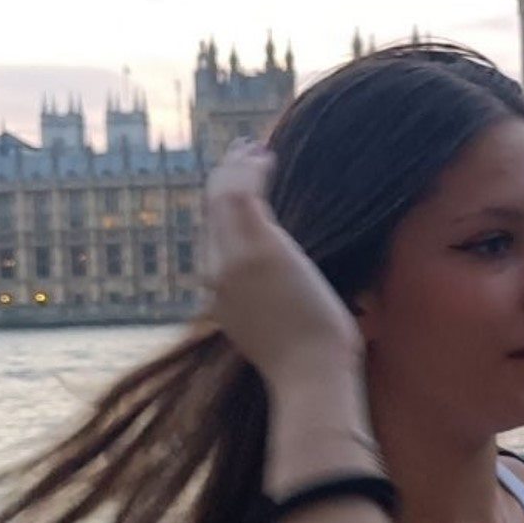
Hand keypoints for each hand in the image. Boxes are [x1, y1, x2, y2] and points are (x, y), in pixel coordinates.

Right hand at [203, 143, 361, 384]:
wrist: (310, 374)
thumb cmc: (310, 364)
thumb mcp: (283, 332)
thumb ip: (278, 308)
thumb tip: (298, 298)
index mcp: (222, 298)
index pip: (215, 241)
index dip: (224, 210)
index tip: (241, 189)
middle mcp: (219, 275)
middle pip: (212, 215)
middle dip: (225, 181)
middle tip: (243, 155)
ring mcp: (235, 260)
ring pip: (222, 198)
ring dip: (237, 168)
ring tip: (254, 148)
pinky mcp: (258, 247)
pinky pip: (243, 195)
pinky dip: (251, 171)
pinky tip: (266, 156)